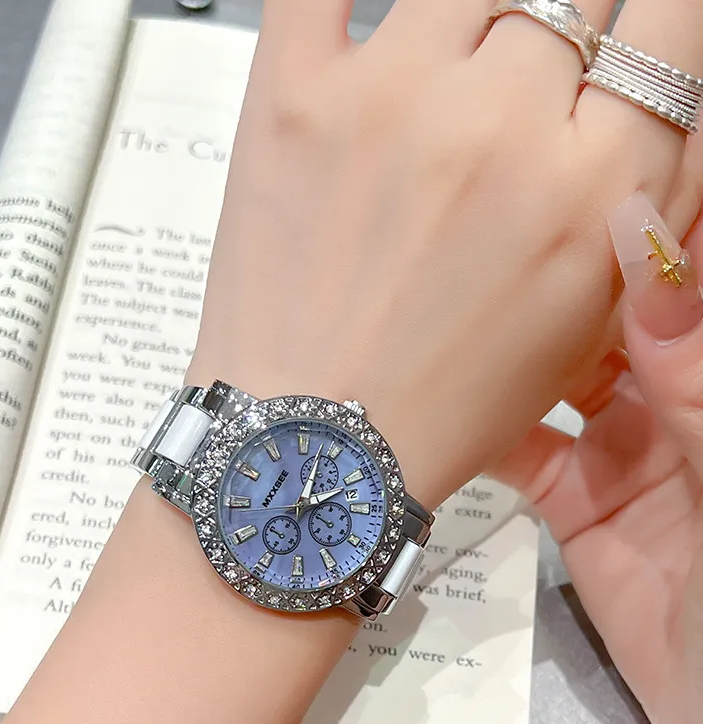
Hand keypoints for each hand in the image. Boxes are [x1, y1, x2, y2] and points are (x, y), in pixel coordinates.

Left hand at [189, 0, 702, 507]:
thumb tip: (662, 93)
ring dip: (470, 23)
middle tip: (518, 89)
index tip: (627, 38)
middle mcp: (502, 130)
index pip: (672, 21)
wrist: (316, 443)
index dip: (655, 23)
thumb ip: (648, 192)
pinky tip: (371, 37)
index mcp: (594, 190)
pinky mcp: (296, 98)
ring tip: (443, 90)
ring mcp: (392, 100)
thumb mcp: (590, 318)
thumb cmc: (444, 402)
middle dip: (558, 37)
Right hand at [492, 192, 702, 723]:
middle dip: (562, 262)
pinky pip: (530, 454)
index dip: (645, 210)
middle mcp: (687, 400)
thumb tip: (640, 240)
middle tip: (485, 202)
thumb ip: (693, 372)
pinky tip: (438, 392)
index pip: (685, 274)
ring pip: (566, 373)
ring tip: (448, 283)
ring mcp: (635, 455)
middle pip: (621, 310)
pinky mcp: (586, 511)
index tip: (575, 145)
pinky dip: (487, 425)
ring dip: (516, 337)